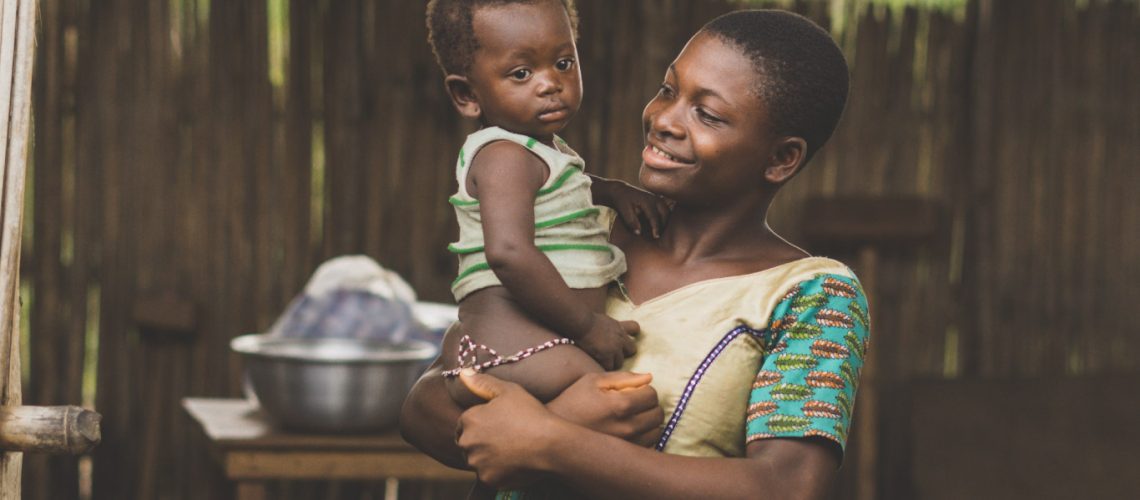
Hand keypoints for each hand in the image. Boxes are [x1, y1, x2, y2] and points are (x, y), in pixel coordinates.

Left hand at [456, 370, 567, 487]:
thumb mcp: (508, 391)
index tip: (497, 424)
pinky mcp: (487, 478)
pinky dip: (497, 471)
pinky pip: (487, 474)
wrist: (551, 443)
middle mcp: (467, 442)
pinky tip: (513, 462)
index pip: (464, 423)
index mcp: (469, 419)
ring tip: (510, 449)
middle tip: (504, 437)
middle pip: (468, 443)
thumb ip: (483, 382)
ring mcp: (477, 462)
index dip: (481, 423)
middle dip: (480, 440)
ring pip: (477, 460)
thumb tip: (462, 372)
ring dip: (487, 456)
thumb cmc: (531, 413)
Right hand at [547, 371, 663, 446]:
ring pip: (656, 431)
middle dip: (648, 406)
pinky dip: (644, 438)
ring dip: (648, 423)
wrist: (554, 436)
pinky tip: (628, 433)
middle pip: (657, 414)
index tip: (632, 391)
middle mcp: (627, 428)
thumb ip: (623, 378)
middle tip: (633, 404)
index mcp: (620, 405)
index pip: (652, 394)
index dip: (643, 389)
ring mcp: (627, 446)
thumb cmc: (572, 403)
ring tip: (630, 419)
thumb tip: (649, 377)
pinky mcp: (624, 458)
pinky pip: (648, 447)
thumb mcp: (592, 381)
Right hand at [575, 314, 637, 369]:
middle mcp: (620, 338)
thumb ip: (609, 326)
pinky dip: (603, 367)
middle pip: (632, 350)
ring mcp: (615, 348)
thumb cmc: (585, 320)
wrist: (580, 323)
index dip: (629, 335)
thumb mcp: (602, 319)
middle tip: (613, 356)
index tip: (623, 341)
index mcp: (619, 326)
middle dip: (623, 353)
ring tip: (602, 362)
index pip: (635, 329)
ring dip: (612, 363)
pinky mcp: (607, 356)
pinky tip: (596, 364)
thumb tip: (605, 331)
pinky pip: (609, 367)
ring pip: (620, 362)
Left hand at [596, 179, 671, 237]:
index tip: (656, 237)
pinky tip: (663, 227)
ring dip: (667, 222)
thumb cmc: (622, 201)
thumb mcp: (624, 210)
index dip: (656, 227)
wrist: (621, 191)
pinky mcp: (658, 201)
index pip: (654, 216)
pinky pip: (666, 210)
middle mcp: (654, 199)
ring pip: (668, 211)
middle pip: (665, 213)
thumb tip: (638, 233)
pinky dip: (666, 218)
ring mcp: (657, 199)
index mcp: (646, 200)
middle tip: (661, 237)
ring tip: (663, 233)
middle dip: (665, 225)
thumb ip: (631, 221)